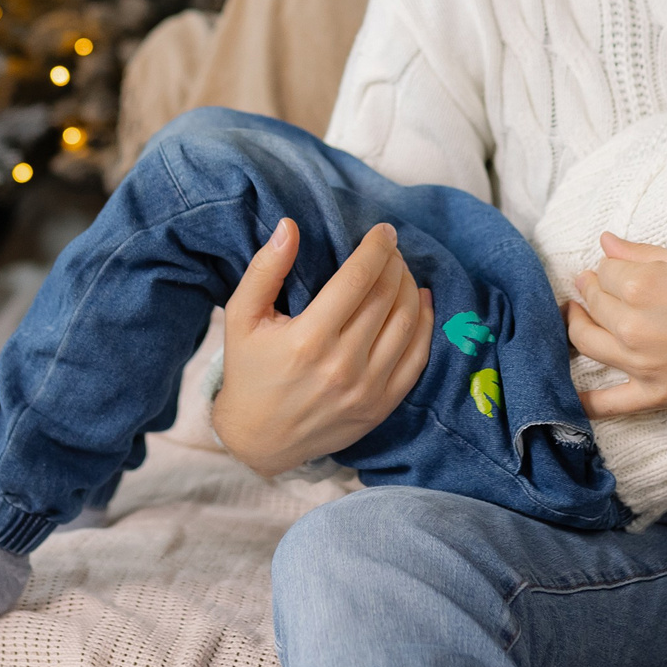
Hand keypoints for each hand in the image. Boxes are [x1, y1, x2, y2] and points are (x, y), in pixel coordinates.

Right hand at [210, 219, 431, 478]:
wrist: (258, 440)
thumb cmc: (249, 371)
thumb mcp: (241, 316)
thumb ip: (265, 269)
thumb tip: (290, 226)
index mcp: (308, 339)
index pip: (357, 279)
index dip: (376, 248)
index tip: (384, 231)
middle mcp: (343, 366)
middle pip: (386, 297)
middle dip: (394, 263)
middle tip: (390, 249)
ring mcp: (367, 390)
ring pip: (407, 323)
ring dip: (410, 288)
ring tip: (401, 271)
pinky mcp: (381, 407)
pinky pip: (417, 358)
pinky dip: (425, 324)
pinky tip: (421, 301)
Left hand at [563, 234, 666, 416]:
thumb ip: (641, 253)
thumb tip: (605, 242)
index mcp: (641, 287)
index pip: (604, 272)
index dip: (610, 265)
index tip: (618, 265)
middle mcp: (634, 327)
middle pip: (593, 304)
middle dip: (590, 290)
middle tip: (593, 285)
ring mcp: (643, 364)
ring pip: (588, 343)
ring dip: (576, 326)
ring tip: (576, 316)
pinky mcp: (657, 395)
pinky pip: (609, 404)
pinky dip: (584, 402)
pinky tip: (567, 394)